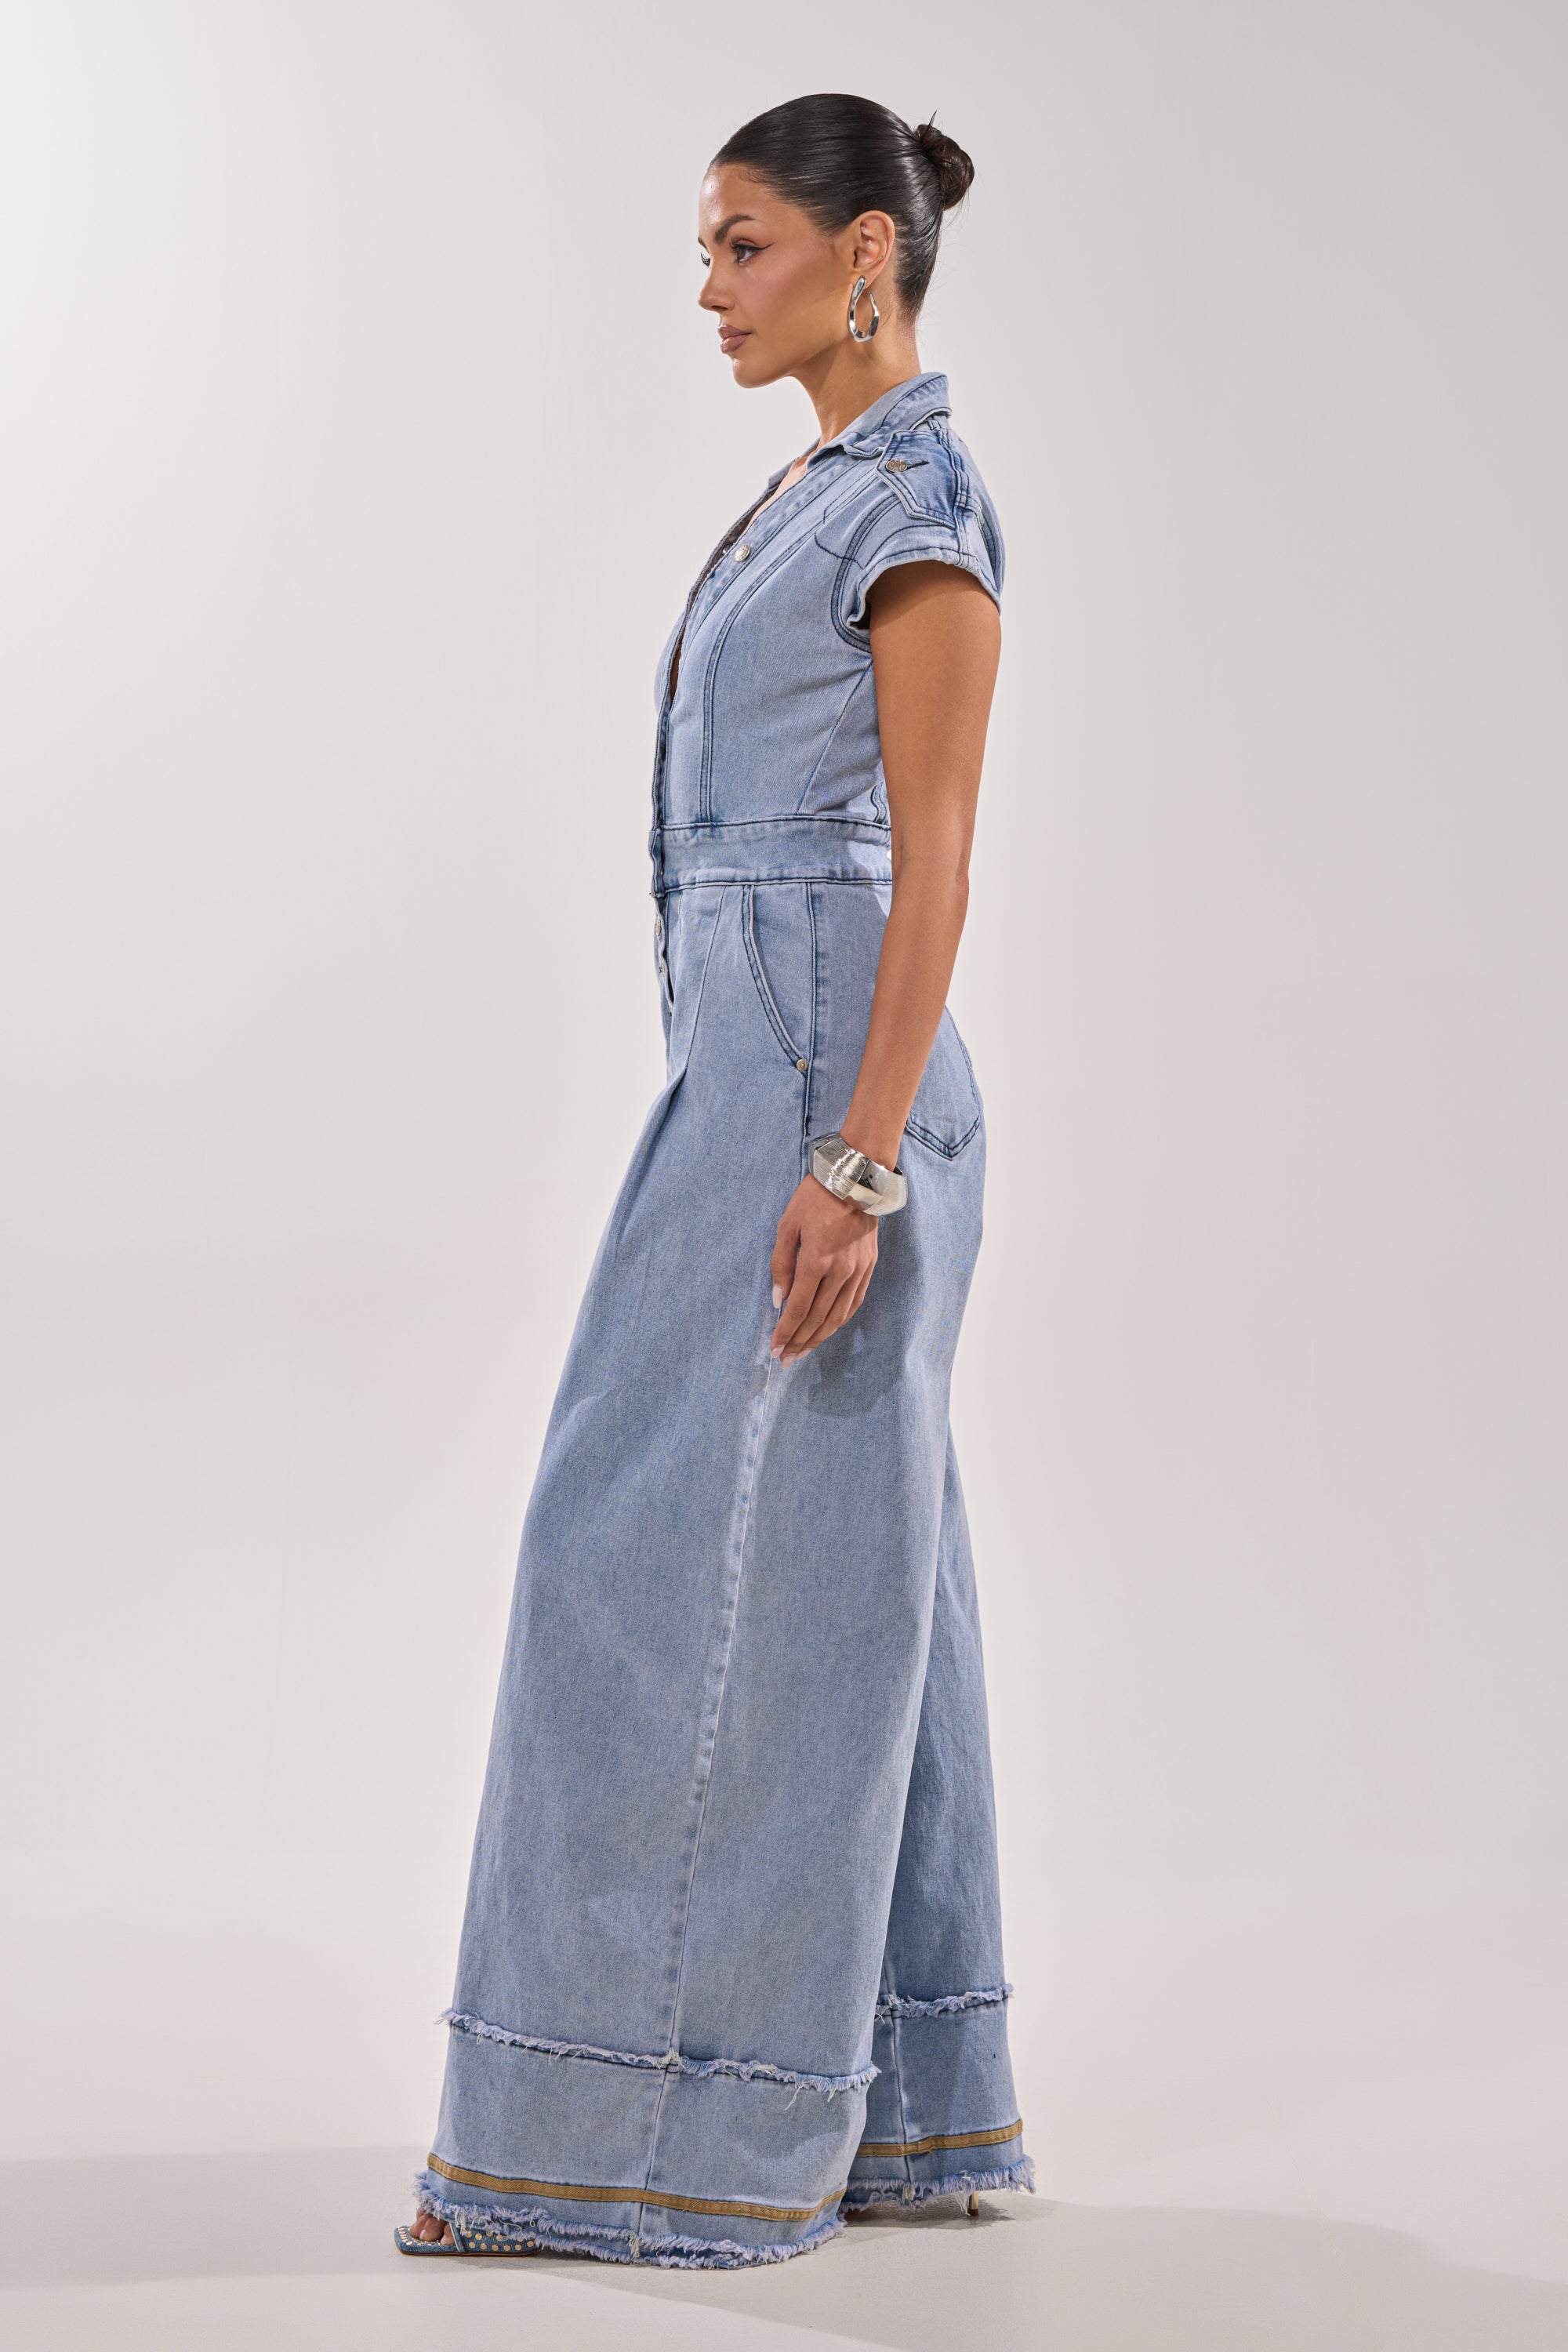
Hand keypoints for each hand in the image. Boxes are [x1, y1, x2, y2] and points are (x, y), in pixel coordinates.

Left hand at [769, 1174, 878, 1364]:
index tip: (775, 1348)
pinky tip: (828, 1329)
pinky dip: (839, 1320)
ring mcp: (858, 1270)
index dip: (785, 1331)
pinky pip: (854, 1303)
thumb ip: (780, 1264)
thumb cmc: (814, 1198)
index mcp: (816, 1260)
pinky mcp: (869, 1266)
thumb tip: (778, 1299)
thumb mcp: (787, 1225)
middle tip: (786, 1359)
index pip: (798, 1308)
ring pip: (837, 1316)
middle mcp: (840, 1271)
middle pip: (817, 1318)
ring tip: (804, 1350)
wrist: (855, 1178)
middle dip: (799, 1341)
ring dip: (819, 1337)